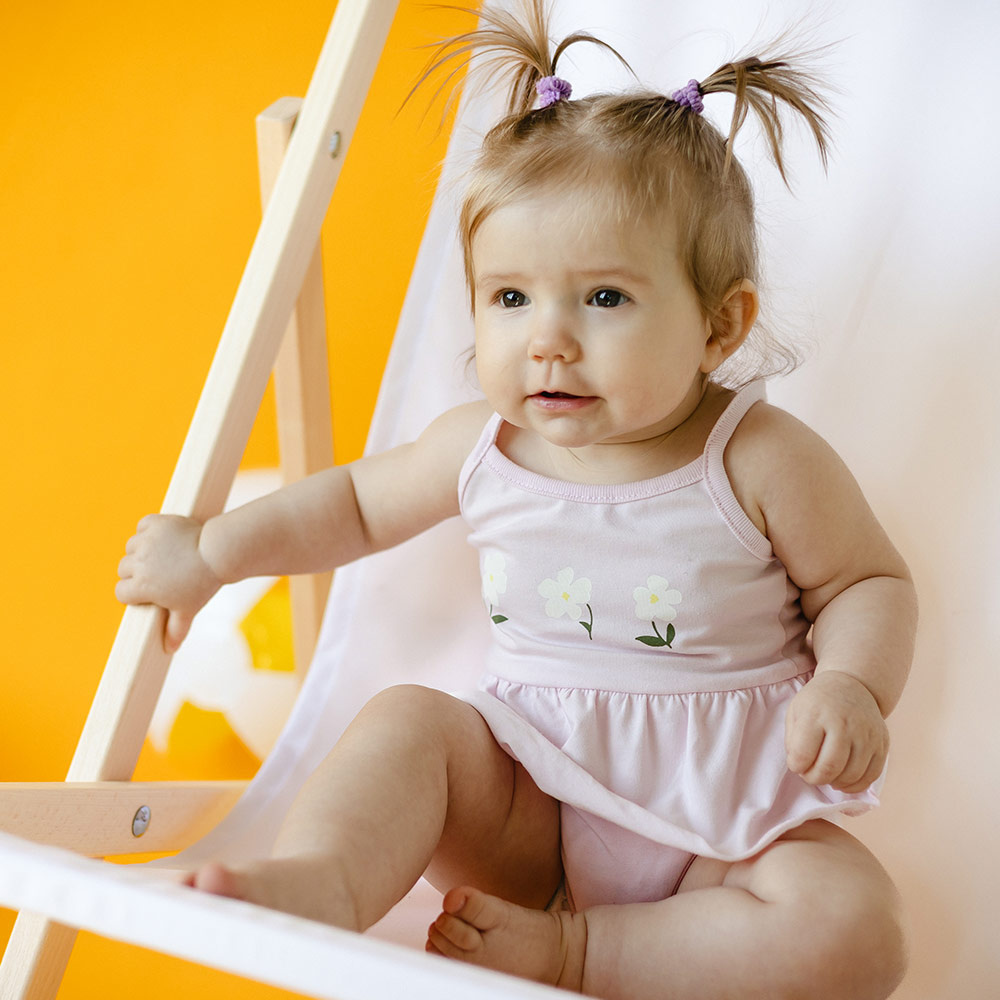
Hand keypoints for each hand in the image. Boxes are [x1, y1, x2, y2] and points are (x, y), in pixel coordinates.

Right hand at [116, 514, 221, 652]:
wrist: (218, 552)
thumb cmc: (203, 583)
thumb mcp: (188, 609)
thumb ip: (176, 630)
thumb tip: (169, 649)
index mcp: (142, 586)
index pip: (122, 592)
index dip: (134, 594)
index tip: (149, 592)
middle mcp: (139, 562)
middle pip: (124, 569)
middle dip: (137, 573)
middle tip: (158, 574)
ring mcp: (146, 541)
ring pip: (131, 547)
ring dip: (140, 551)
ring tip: (161, 556)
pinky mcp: (155, 523)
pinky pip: (142, 526)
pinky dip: (148, 530)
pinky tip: (161, 538)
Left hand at [784, 670, 887, 792]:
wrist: (852, 686)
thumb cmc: (818, 702)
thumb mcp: (796, 712)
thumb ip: (793, 741)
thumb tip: (800, 767)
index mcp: (816, 714)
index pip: (803, 754)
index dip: (796, 766)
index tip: (796, 764)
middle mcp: (844, 723)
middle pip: (829, 768)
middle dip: (814, 778)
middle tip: (809, 774)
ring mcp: (866, 734)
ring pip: (851, 775)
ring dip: (834, 783)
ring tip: (825, 774)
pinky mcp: (882, 744)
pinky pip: (871, 776)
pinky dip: (855, 785)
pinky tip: (843, 780)